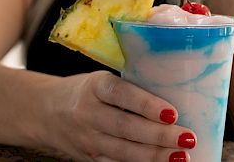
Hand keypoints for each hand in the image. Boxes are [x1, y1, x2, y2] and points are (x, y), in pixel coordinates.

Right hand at [39, 71, 195, 161]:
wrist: (46, 111)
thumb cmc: (85, 90)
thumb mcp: (100, 80)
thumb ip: (127, 88)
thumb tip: (172, 89)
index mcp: (94, 86)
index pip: (121, 94)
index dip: (146, 104)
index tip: (172, 113)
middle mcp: (88, 112)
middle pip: (125, 127)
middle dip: (159, 135)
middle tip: (187, 137)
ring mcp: (88, 139)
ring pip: (123, 151)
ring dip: (155, 156)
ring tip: (181, 156)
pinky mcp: (90, 158)